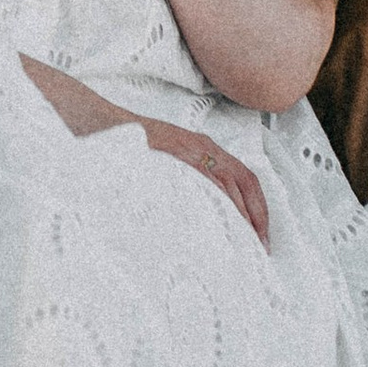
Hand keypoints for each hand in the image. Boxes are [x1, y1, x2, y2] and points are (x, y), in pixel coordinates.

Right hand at [137, 115, 269, 246]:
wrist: (106, 123)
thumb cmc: (132, 145)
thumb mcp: (168, 162)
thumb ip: (187, 180)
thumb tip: (200, 213)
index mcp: (205, 148)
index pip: (245, 177)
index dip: (257, 206)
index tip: (261, 232)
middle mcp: (205, 147)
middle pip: (245, 180)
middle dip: (258, 214)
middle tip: (261, 243)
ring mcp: (193, 148)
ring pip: (232, 181)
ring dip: (244, 212)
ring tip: (247, 239)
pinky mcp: (179, 153)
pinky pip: (207, 177)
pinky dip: (220, 199)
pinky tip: (223, 220)